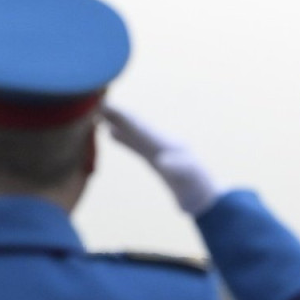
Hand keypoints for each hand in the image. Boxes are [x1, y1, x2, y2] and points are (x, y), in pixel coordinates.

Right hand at [102, 105, 219, 214]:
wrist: (206, 199)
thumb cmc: (198, 188)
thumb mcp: (189, 179)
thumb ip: (178, 169)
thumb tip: (162, 161)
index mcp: (168, 144)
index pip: (141, 128)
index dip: (123, 117)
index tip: (105, 104)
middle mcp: (162, 143)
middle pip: (135, 125)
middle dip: (116, 114)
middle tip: (93, 100)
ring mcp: (159, 151)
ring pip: (134, 133)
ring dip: (117, 123)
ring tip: (97, 112)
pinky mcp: (156, 161)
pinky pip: (135, 145)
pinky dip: (123, 138)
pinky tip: (111, 133)